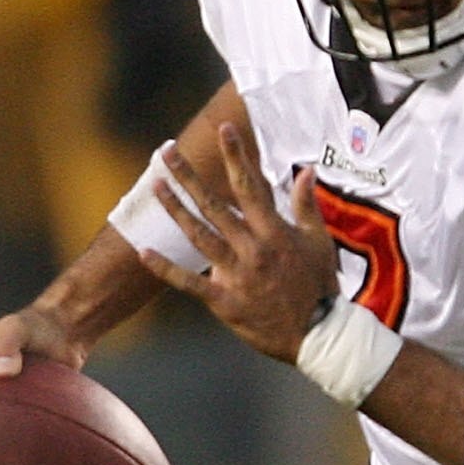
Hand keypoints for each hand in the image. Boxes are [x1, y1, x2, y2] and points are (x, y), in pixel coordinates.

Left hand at [139, 116, 338, 359]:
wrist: (319, 334)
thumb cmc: (320, 286)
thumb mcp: (319, 242)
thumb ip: (307, 206)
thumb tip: (306, 171)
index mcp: (274, 231)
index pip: (250, 186)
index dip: (235, 156)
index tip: (223, 130)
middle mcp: (252, 248)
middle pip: (214, 205)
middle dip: (188, 175)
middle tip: (166, 151)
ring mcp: (237, 274)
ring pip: (198, 236)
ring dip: (175, 209)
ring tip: (155, 185)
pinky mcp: (225, 301)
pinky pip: (190, 282)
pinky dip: (165, 268)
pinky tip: (143, 251)